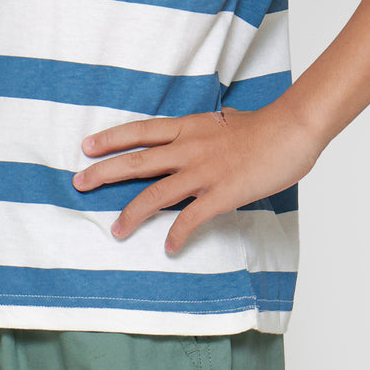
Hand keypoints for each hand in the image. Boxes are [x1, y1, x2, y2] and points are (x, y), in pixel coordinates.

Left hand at [73, 104, 322, 252]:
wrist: (291, 128)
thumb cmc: (265, 125)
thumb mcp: (225, 121)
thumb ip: (207, 131)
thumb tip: (202, 134)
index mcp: (189, 126)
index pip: (141, 131)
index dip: (111, 138)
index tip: (86, 146)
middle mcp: (189, 147)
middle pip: (137, 161)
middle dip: (105, 172)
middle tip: (79, 182)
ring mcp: (203, 171)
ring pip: (156, 193)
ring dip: (132, 213)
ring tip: (116, 230)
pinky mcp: (222, 193)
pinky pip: (192, 218)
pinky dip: (178, 235)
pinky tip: (169, 248)